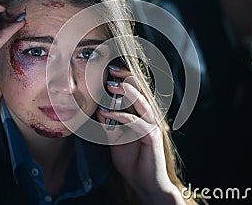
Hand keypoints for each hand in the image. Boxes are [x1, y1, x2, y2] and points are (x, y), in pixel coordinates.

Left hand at [97, 67, 184, 203]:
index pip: (136, 90)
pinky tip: (108, 113)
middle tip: (110, 70)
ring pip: (142, 103)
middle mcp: (149, 116)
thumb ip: (109, 124)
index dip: (124, 77)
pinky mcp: (152, 137)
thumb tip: (99, 108)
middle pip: (141, 90)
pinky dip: (122, 117)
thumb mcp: (115, 138)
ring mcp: (152, 126)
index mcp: (141, 114)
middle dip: (126, 78)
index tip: (109, 69)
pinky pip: (137, 123)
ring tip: (110, 86)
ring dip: (126, 93)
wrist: (145, 182)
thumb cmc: (131, 159)